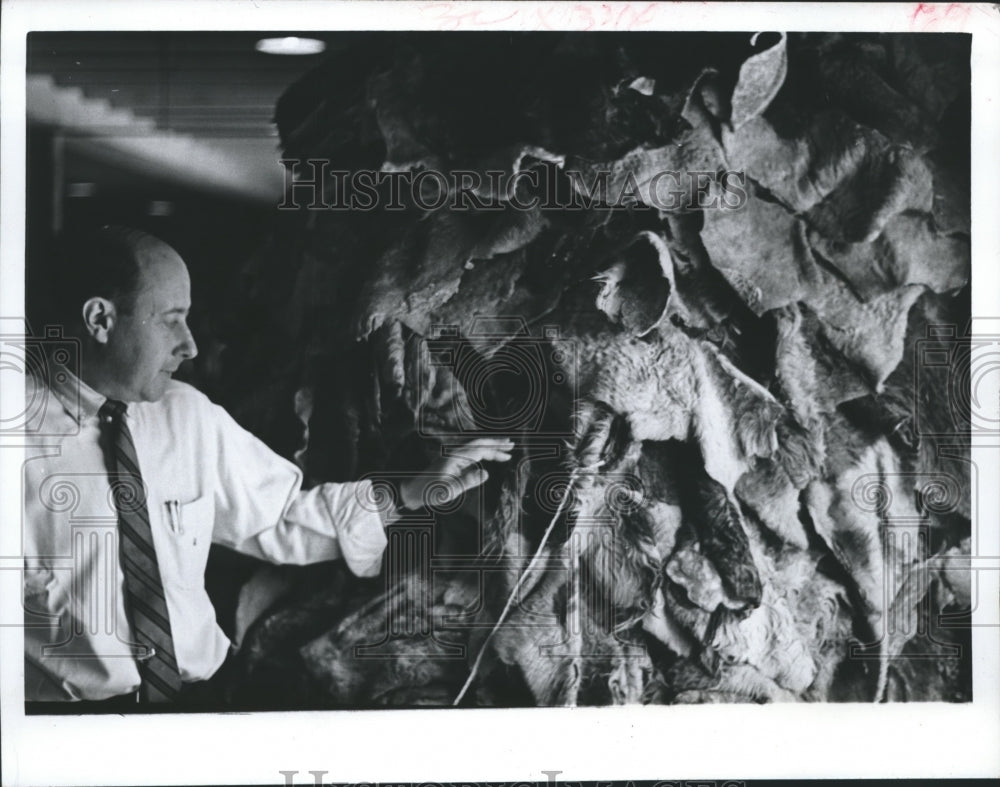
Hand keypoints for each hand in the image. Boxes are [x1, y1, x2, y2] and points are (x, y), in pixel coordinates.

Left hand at [397, 437, 514, 511]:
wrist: (413, 491)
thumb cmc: (430, 491)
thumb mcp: (449, 490)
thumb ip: (468, 481)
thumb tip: (486, 472)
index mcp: (455, 457)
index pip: (479, 448)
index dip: (495, 449)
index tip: (509, 452)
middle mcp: (455, 453)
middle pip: (478, 443)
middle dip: (495, 443)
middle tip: (511, 444)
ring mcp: (453, 457)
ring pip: (475, 448)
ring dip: (489, 448)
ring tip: (504, 451)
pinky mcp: (452, 462)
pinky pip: (471, 454)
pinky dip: (482, 454)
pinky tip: (488, 458)